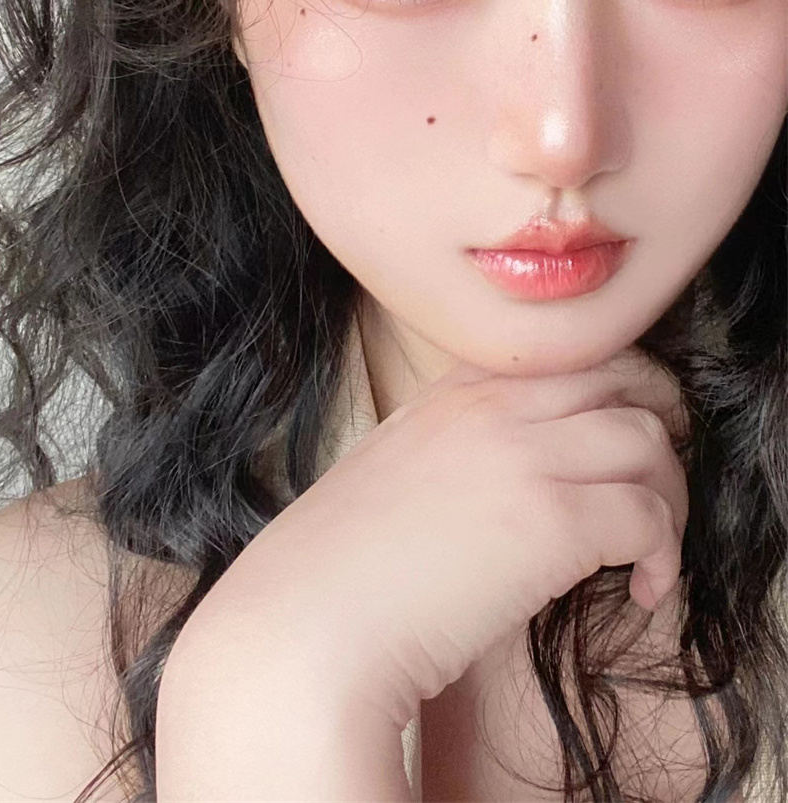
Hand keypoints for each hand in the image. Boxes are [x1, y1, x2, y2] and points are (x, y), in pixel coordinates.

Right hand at [186, 344, 689, 735]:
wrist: (309, 620)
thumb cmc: (344, 564)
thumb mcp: (399, 467)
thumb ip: (460, 445)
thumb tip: (520, 470)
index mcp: (457, 390)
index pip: (572, 356)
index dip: (617, 395)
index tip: (623, 444)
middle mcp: (495, 406)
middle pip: (628, 380)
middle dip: (661, 429)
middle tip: (654, 487)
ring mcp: (526, 455)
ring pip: (650, 444)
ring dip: (669, 499)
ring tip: (648, 553)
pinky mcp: (552, 521)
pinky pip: (648, 517)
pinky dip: (663, 556)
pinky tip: (639, 590)